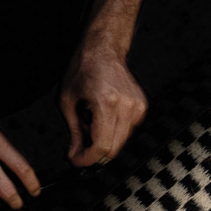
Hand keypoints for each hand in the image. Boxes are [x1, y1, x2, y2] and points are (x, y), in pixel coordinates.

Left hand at [60, 42, 146, 166]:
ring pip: (121, 142)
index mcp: (106, 102)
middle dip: (94, 152)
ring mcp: (138, 107)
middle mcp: (126, 106)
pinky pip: (128, 131)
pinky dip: (114, 130)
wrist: (103, 49)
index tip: (76, 161)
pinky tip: (103, 115)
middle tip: (79, 145)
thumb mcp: (68, 101)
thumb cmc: (83, 68)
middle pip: (113, 148)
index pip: (102, 146)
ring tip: (91, 121)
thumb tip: (75, 155)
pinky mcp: (143, 108)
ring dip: (104, 139)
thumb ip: (74, 132)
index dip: (87, 159)